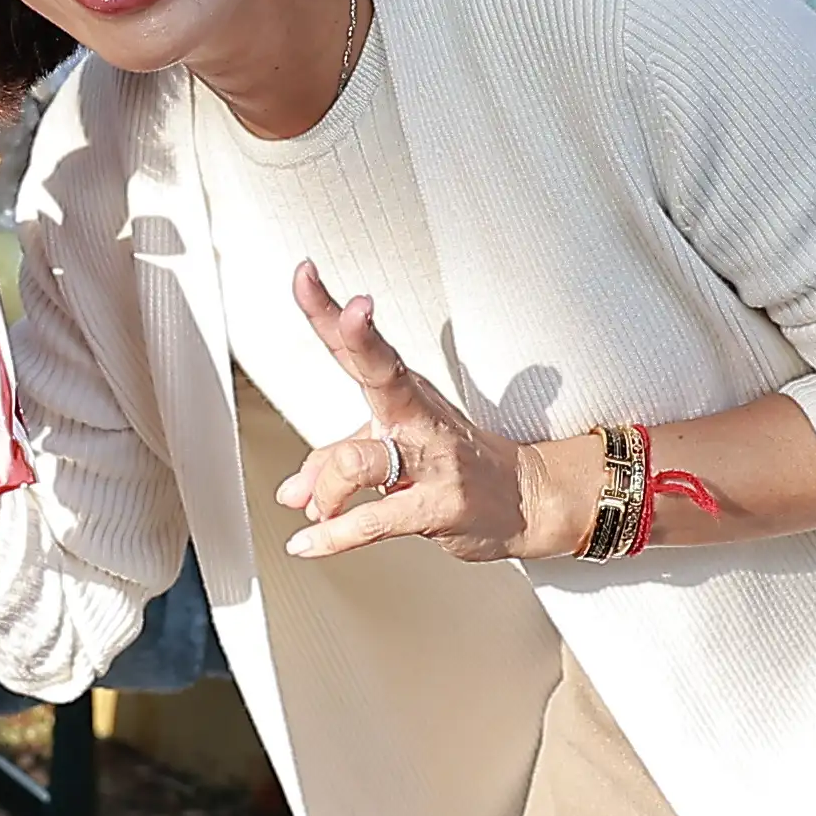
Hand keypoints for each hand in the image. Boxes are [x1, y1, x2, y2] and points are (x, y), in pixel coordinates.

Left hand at [272, 265, 544, 560]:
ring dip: (326, 488)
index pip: (361, 346)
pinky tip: (307, 542)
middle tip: (352, 310)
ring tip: (319, 508)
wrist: (525, 501)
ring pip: (358, 459)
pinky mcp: (436, 506)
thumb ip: (332, 463)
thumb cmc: (451, 465)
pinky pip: (373, 519)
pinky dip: (332, 535)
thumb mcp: (388, 452)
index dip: (328, 310)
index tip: (304, 273)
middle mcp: (415, 416)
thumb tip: (290, 492)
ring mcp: (429, 460)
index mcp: (402, 393)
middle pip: (379, 369)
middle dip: (360, 336)